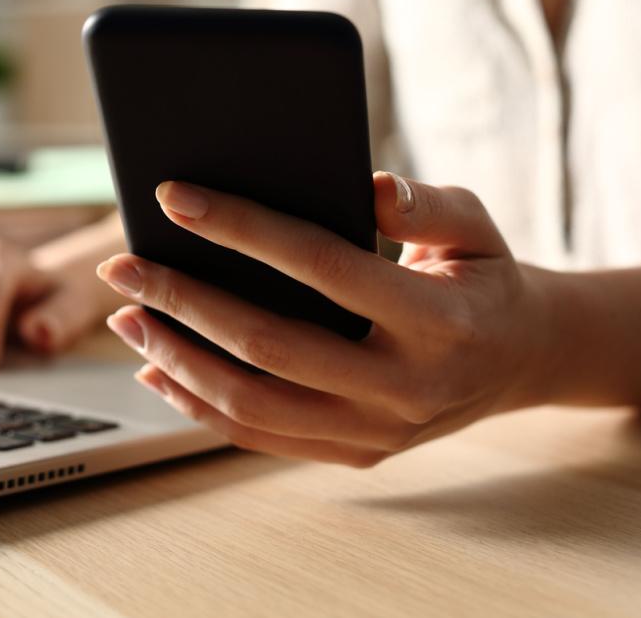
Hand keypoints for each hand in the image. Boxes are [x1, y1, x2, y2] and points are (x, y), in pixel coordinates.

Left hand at [96, 173, 560, 466]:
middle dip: (182, 300)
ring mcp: (376, 431)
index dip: (242, 229)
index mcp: (438, 320)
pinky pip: (260, 437)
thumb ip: (425, 205)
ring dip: (176, 359)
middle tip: (122, 264)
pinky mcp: (354, 453)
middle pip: (268, 344)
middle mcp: (405, 387)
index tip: (174, 198)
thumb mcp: (477, 227)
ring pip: (253, 403)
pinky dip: (198, 405)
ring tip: (125, 317)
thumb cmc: (482, 278)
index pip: (323, 266)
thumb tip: (363, 187)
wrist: (519, 361)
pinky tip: (156, 369)